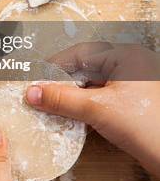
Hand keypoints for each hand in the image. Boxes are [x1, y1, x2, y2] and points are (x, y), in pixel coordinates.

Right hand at [25, 43, 159, 175]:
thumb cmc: (150, 127)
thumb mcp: (98, 109)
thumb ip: (62, 98)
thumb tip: (33, 92)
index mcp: (127, 56)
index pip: (80, 53)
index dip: (55, 65)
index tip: (35, 78)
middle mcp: (131, 66)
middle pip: (85, 68)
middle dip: (62, 82)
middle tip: (41, 93)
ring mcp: (133, 86)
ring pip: (92, 84)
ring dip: (72, 95)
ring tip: (54, 105)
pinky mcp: (132, 105)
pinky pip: (101, 98)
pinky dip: (84, 105)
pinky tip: (72, 116)